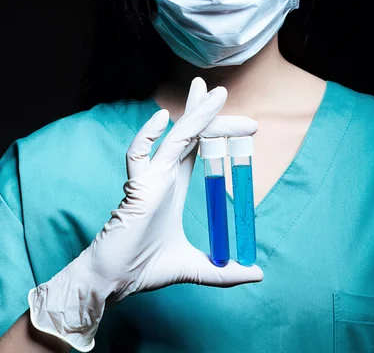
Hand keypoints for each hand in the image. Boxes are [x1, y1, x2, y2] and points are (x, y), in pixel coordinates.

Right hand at [29, 77, 262, 351]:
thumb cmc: (145, 268)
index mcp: (175, 184)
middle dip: (206, 111)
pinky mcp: (136, 188)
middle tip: (224, 92)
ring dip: (193, 114)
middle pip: (188, 134)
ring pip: (174, 138)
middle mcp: (164, 174)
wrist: (114, 282)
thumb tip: (258, 273)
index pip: (198, 146)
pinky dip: (146, 137)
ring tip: (210, 92)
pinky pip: (138, 156)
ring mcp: (150, 178)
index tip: (246, 124)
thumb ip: (225, 271)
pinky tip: (161, 119)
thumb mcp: (197, 267)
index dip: (217, 129)